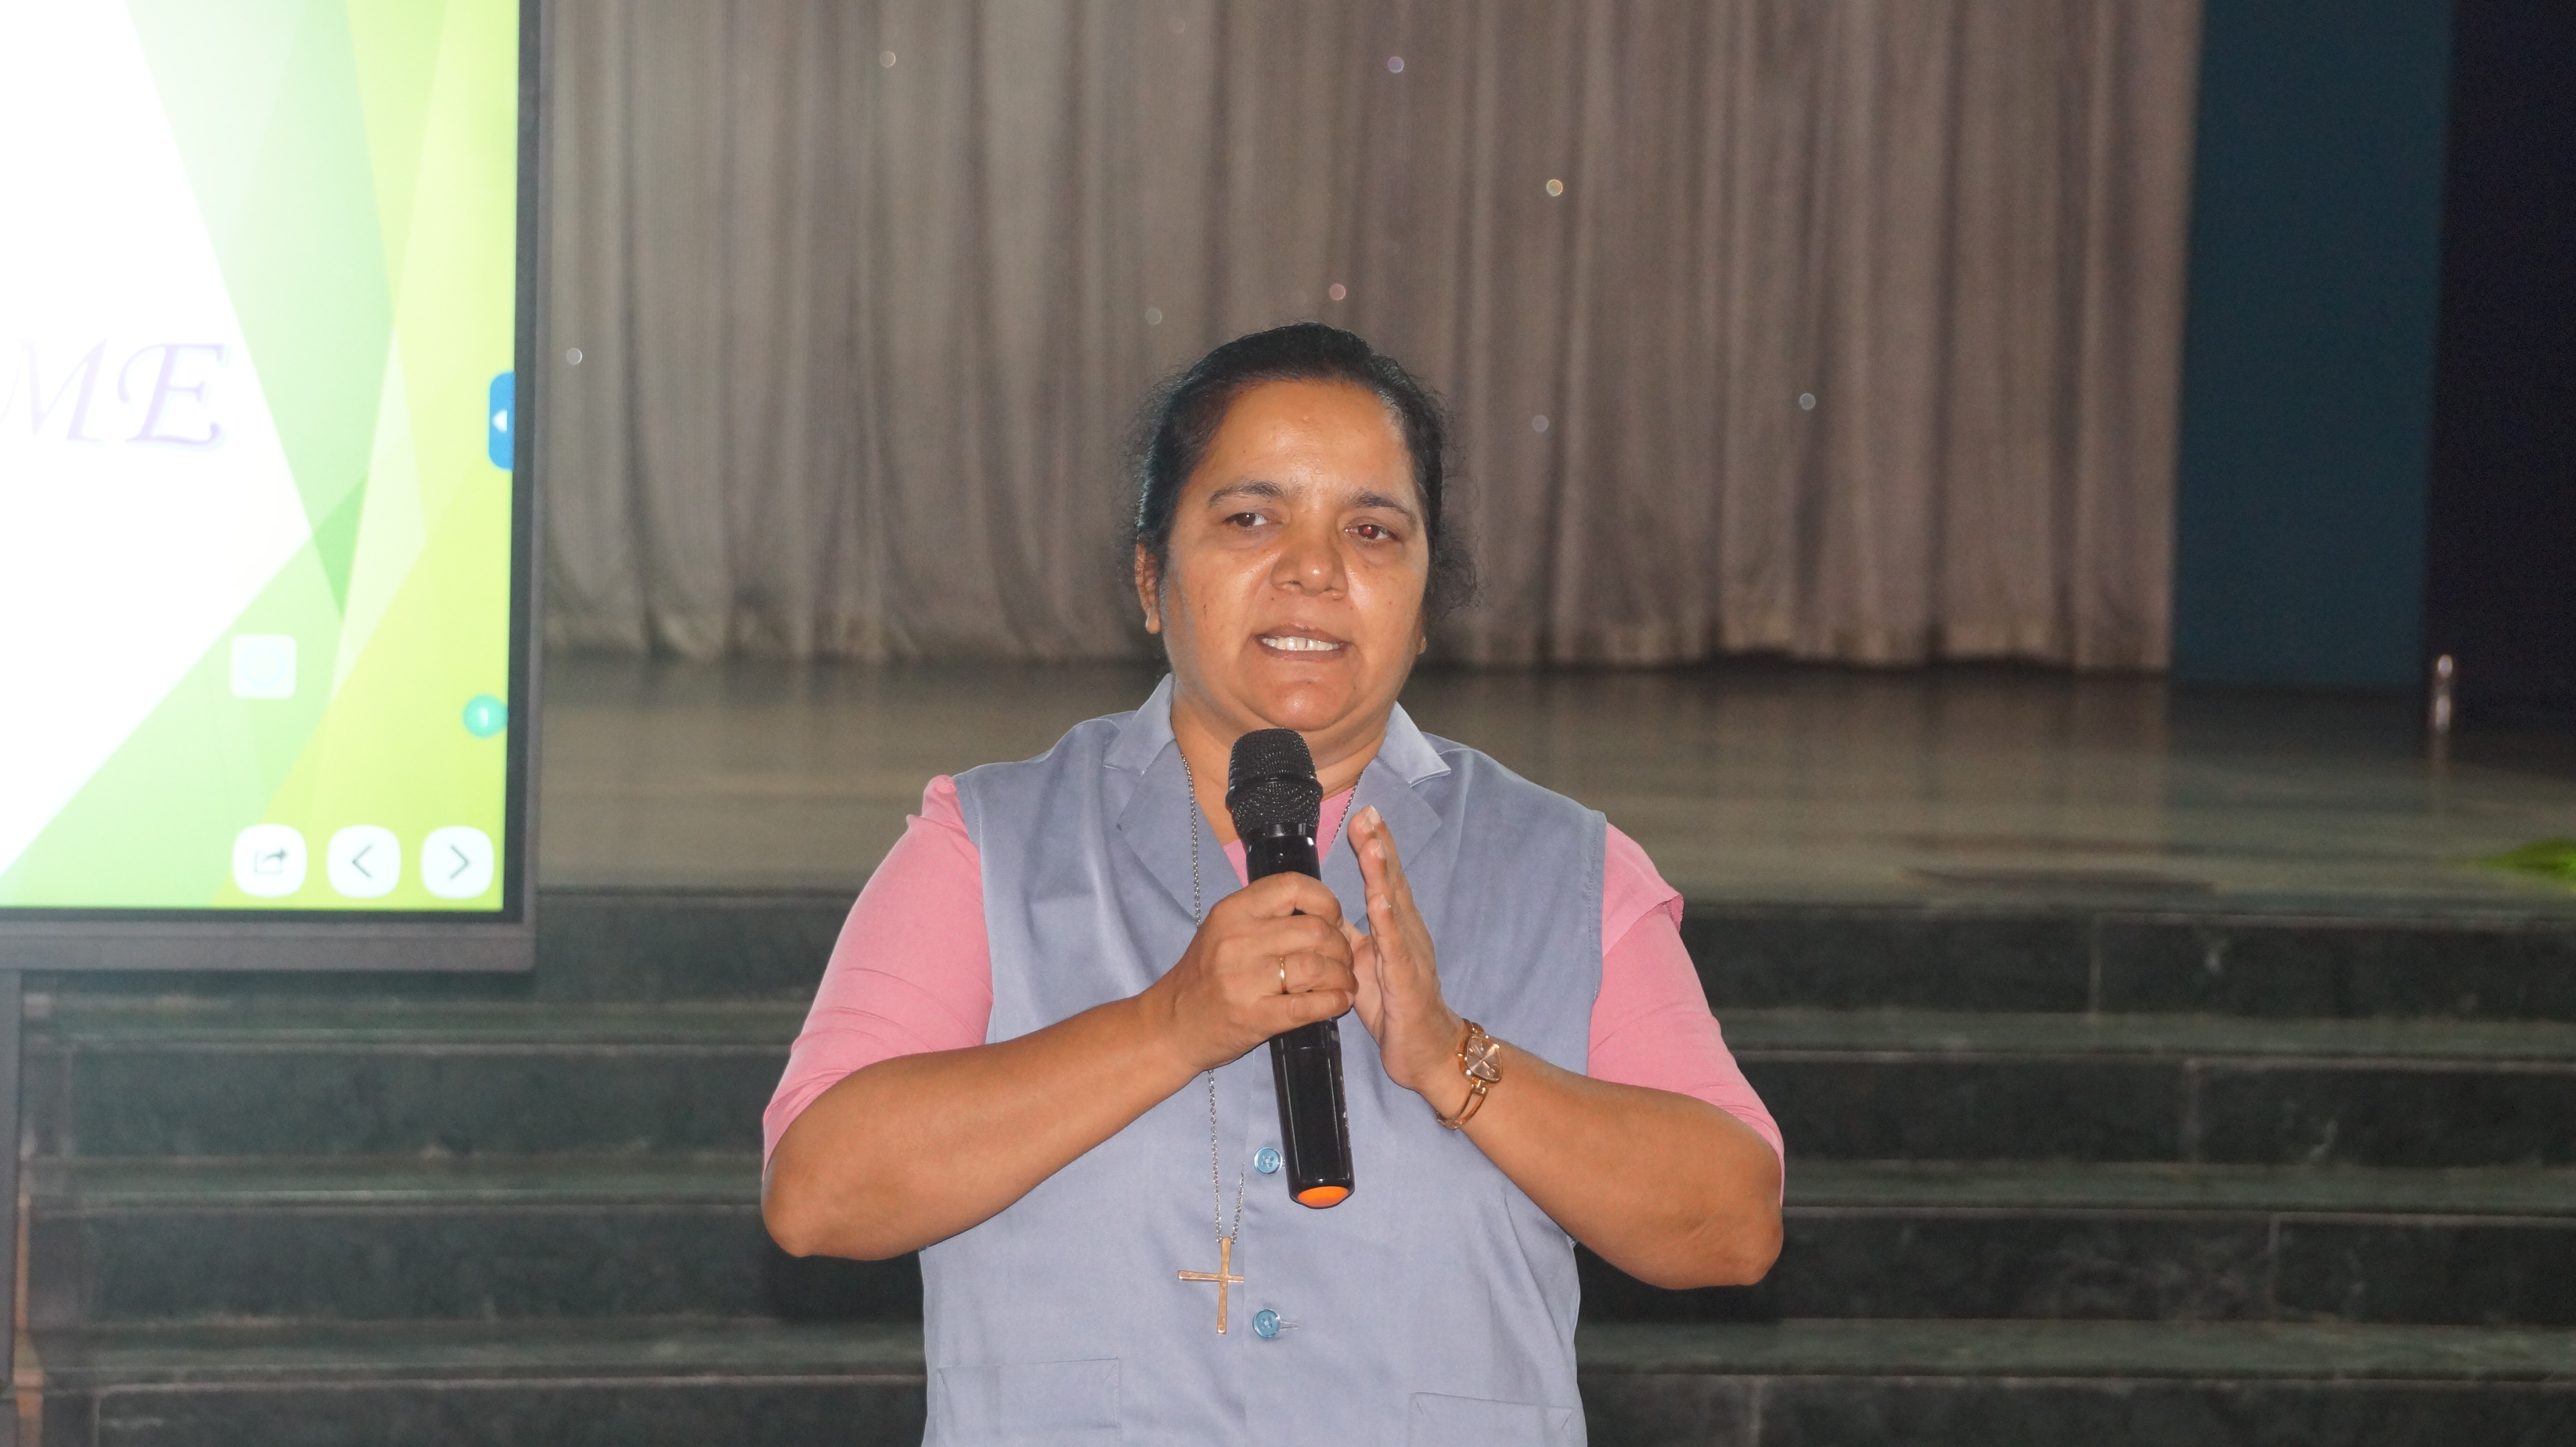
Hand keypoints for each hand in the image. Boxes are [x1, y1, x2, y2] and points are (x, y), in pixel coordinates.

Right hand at [1144, 872, 1356, 1074]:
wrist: (1172, 1025)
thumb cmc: (1205, 976)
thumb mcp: (1224, 930)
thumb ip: (1266, 915)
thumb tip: (1325, 912)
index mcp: (1232, 911)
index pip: (1293, 886)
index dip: (1326, 901)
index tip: (1333, 919)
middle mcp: (1237, 940)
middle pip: (1314, 930)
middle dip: (1341, 945)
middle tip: (1344, 959)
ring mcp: (1244, 980)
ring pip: (1317, 966)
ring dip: (1342, 975)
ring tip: (1344, 982)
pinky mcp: (1254, 1016)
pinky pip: (1309, 1005)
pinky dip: (1333, 1002)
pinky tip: (1339, 1001)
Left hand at [1342, 806, 1466, 1098]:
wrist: (1426, 1053)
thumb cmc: (1396, 1008)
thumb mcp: (1366, 964)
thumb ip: (1352, 937)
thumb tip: (1325, 912)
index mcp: (1396, 928)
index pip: (1384, 879)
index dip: (1375, 846)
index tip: (1362, 814)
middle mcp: (1407, 933)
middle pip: (1392, 881)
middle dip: (1380, 845)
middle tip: (1367, 812)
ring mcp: (1410, 954)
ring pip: (1396, 907)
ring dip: (1383, 874)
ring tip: (1372, 843)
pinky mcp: (1409, 980)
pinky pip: (1397, 948)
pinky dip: (1388, 922)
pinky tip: (1379, 901)